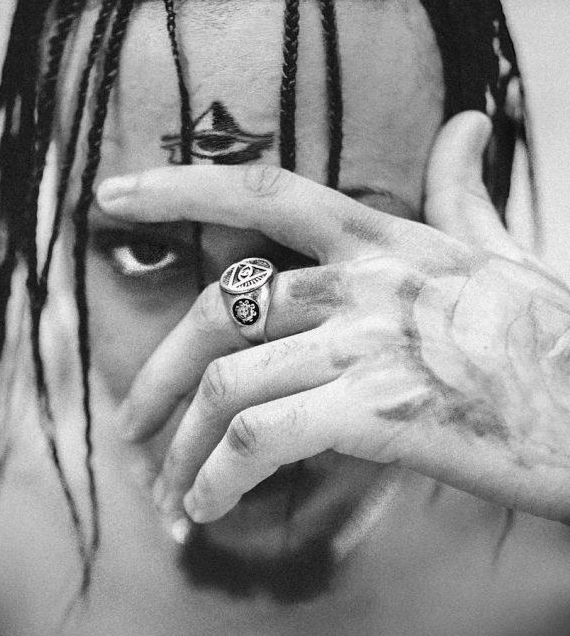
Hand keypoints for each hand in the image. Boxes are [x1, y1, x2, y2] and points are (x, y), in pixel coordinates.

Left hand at [98, 112, 569, 526]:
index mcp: (387, 243)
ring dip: (181, 448)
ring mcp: (370, 347)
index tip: (110, 197)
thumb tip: (464, 127)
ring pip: (229, 385)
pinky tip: (207, 508)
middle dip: (156, 372)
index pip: (266, 192)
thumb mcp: (506, 255)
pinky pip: (260, 440)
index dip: (180, 185)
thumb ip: (466, 195)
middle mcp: (366, 285)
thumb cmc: (555, 345)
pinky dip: (217, 478)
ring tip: (169, 491)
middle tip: (130, 425)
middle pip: (219, 308)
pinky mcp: (378, 413)